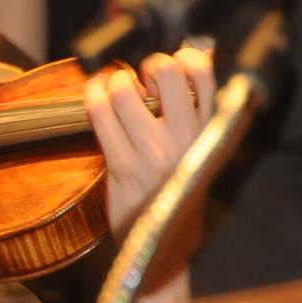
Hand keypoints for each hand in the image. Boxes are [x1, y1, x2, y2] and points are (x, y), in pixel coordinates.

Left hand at [85, 46, 215, 241]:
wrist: (163, 250)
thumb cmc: (177, 192)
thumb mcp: (199, 150)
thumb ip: (197, 107)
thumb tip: (198, 52)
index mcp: (208, 131)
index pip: (205, 72)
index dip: (182, 57)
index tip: (169, 71)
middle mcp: (186, 138)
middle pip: (166, 70)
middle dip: (147, 64)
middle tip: (138, 81)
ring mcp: (154, 153)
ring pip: (125, 89)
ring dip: (112, 82)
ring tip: (112, 92)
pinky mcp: (123, 167)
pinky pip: (100, 113)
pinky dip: (93, 96)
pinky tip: (95, 97)